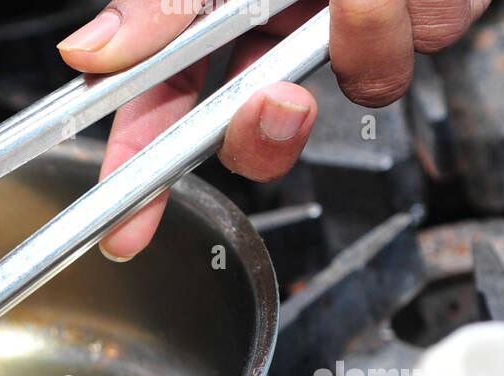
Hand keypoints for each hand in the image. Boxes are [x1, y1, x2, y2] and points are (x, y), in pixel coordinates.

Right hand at [58, 0, 489, 259]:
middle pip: (245, 129)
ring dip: (347, 49)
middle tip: (263, 106)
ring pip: (336, 98)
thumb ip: (155, 5)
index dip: (138, 168)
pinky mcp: (414, 17)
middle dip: (256, 133)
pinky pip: (400, 53)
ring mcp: (340, 27)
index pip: (157, 105)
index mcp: (208, 15)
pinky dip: (384, 20)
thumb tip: (89, 54)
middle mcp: (271, 25)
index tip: (124, 226)